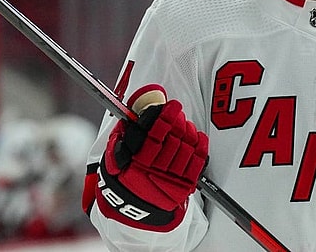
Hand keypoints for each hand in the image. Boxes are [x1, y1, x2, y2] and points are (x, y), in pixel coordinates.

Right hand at [96, 85, 208, 229]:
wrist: (131, 208)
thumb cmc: (123, 177)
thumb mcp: (114, 155)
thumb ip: (125, 133)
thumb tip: (139, 110)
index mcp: (136, 162)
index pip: (155, 133)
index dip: (167, 116)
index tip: (172, 106)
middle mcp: (154, 171)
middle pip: (174, 138)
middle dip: (179, 122)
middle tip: (178, 114)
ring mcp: (170, 180)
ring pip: (187, 148)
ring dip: (189, 132)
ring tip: (185, 126)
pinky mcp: (183, 187)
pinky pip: (198, 162)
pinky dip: (201, 146)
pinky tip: (198, 138)